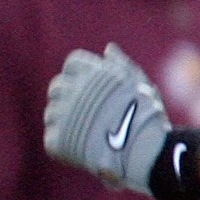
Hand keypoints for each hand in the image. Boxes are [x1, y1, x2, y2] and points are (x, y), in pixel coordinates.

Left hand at [45, 44, 171, 191]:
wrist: (145, 151)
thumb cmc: (147, 116)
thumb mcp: (140, 84)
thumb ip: (122, 64)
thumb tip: (108, 48)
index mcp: (92, 73)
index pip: (73, 63)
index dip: (80, 74)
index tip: (90, 88)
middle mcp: (72, 90)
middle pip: (57, 87)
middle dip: (68, 97)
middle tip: (88, 114)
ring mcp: (62, 115)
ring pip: (51, 113)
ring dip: (64, 121)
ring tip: (89, 132)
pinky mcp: (57, 140)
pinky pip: (52, 137)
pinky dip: (64, 143)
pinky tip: (83, 147)